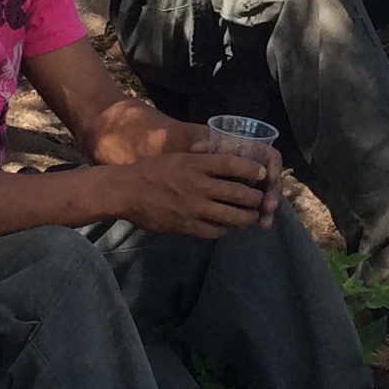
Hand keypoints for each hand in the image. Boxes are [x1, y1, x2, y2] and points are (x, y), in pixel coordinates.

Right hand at [110, 149, 282, 237]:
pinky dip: (224, 229)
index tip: (262, 174)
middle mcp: (198, 185)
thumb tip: (229, 164)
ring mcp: (193, 208)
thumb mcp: (180, 157)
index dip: (253, 170)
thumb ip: (203, 160)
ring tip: (250, 217)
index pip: (233, 164)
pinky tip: (225, 226)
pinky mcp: (187, 226)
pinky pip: (215, 231)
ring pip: (232, 216)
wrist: (126, 191)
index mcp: (196, 164)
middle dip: (255, 199)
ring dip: (246, 218)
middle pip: (239, 193)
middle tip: (260, 200)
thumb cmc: (153, 170)